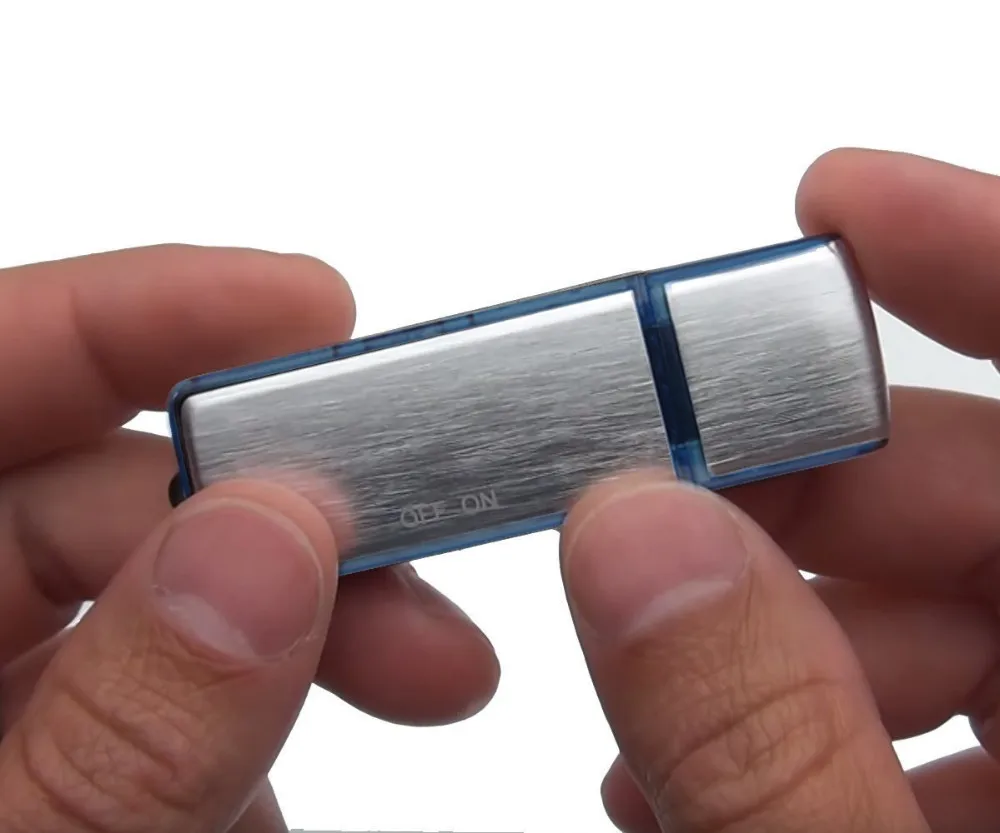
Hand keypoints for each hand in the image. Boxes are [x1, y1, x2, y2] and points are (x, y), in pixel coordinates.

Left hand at [0, 247, 498, 830]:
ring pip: (162, 595)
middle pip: (113, 493)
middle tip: (426, 598)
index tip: (320, 308)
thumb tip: (275, 540)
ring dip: (294, 635)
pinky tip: (274, 791)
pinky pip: (164, 688)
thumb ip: (130, 728)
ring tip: (404, 697)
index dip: (151, 312)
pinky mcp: (46, 757)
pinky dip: (249, 721)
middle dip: (290, 522)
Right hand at [561, 149, 999, 831]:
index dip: (982, 266)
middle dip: (798, 480)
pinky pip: (943, 699)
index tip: (839, 204)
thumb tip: (633, 539)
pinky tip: (715, 765)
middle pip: (987, 493)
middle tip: (647, 503)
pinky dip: (812, 706)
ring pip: (947, 597)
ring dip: (778, 620)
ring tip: (656, 696)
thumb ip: (759, 742)